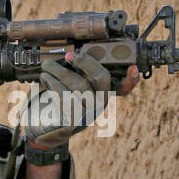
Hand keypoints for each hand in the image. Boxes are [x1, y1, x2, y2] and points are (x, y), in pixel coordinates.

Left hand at [22, 47, 136, 150]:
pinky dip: (53, 84)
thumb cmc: (60, 99)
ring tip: (48, 65)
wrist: (45, 126)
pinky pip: (64, 98)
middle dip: (86, 62)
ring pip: (79, 86)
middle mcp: (99, 105)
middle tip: (71, 55)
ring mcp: (87, 115)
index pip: (124, 87)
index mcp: (103, 94)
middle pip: (101, 78)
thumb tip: (74, 52)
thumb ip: (79, 71)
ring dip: (60, 71)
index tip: (133, 68)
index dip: (131, 79)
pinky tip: (45, 78)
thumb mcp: (72, 85)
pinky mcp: (72, 122)